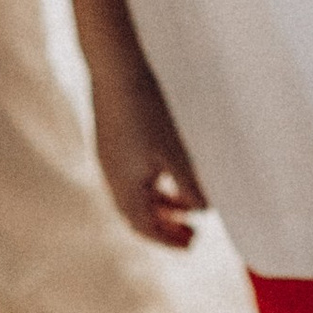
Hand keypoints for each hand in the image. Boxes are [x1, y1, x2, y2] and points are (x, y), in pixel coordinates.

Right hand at [91, 71, 205, 248]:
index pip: (145, 227)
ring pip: (135, 196)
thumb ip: (190, 186)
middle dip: (166, 227)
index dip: (169, 240)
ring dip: (160, 206)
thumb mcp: (176, 153)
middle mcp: (111, 177)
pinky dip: (152, 185)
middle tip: (192, 233)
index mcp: (125, 186)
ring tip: (187, 206)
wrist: (116, 69)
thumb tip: (202, 210)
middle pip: (138, 216)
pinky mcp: (111, 141)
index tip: (192, 244)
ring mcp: (109, 159)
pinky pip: (131, 177)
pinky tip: (170, 173)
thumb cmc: (148, 111)